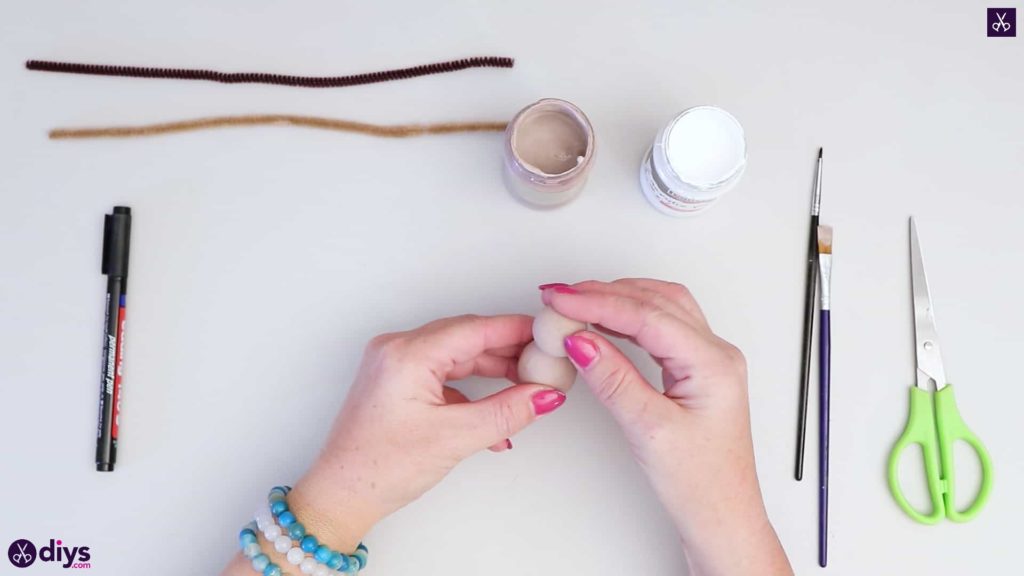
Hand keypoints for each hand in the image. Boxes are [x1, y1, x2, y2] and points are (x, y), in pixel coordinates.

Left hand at [287, 314, 565, 552]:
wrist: (340, 496)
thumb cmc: (377, 469)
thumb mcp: (453, 439)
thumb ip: (506, 413)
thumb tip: (545, 396)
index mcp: (407, 354)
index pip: (476, 329)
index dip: (517, 330)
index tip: (549, 336)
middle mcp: (397, 349)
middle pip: (468, 338)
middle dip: (509, 352)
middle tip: (545, 366)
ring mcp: (394, 364)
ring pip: (457, 356)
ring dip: (492, 372)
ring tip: (526, 391)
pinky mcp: (397, 382)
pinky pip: (443, 373)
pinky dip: (471, 390)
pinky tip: (493, 415)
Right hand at [543, 279, 791, 575]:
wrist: (721, 519)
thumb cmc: (701, 485)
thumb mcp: (649, 430)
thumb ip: (613, 379)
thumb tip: (581, 340)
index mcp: (713, 364)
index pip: (647, 316)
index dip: (598, 302)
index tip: (560, 299)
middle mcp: (715, 354)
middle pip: (655, 301)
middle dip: (604, 292)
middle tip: (560, 297)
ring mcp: (707, 361)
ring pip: (660, 308)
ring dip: (617, 299)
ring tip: (576, 303)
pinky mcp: (695, 371)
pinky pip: (661, 327)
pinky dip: (628, 318)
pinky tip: (603, 323)